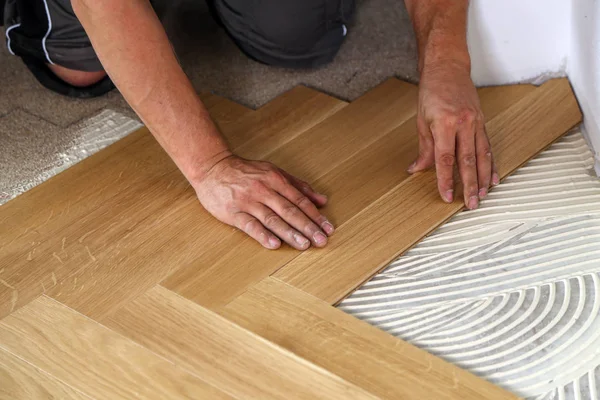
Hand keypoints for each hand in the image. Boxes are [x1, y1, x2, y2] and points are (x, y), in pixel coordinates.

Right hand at [192, 155, 333, 249]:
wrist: (212, 168)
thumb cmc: (246, 172)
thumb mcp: (274, 172)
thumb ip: (299, 186)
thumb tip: (322, 200)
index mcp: (275, 179)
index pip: (299, 200)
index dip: (315, 215)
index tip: (328, 228)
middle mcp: (263, 190)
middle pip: (289, 211)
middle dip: (307, 227)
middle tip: (321, 241)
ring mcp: (247, 202)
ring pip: (272, 219)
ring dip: (290, 233)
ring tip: (304, 245)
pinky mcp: (233, 212)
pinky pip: (250, 225)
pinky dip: (262, 235)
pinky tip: (274, 244)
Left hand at [408, 61, 498, 208]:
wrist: (448, 68)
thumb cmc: (431, 92)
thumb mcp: (421, 120)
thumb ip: (423, 148)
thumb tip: (416, 169)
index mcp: (445, 123)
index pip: (445, 158)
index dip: (446, 180)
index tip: (447, 196)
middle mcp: (463, 124)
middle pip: (467, 161)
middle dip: (469, 185)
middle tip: (471, 204)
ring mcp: (475, 123)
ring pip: (482, 156)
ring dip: (483, 179)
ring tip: (483, 196)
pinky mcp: (482, 122)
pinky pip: (487, 147)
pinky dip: (491, 164)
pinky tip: (493, 178)